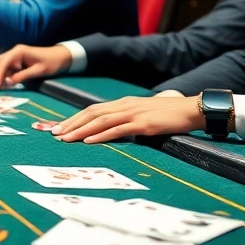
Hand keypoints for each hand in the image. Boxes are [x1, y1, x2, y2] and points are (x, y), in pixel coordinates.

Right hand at [0, 44, 72, 88]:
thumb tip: (7, 82)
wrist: (61, 56)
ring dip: (0, 74)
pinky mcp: (18, 58)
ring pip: (1, 63)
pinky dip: (5, 73)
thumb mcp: (38, 71)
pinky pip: (7, 65)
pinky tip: (9, 81)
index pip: (4, 62)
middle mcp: (15, 51)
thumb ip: (22, 76)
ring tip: (4, 86)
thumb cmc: (51, 63)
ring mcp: (16, 54)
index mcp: (19, 51)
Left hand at [51, 95, 203, 144]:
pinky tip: (89, 140)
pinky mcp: (143, 123)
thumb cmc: (168, 115)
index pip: (92, 109)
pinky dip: (101, 135)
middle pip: (91, 113)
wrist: (191, 109)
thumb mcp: (143, 114)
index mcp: (123, 103)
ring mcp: (133, 113)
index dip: (74, 117)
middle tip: (54, 133)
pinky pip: (118, 129)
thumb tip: (111, 130)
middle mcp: (124, 105)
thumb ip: (127, 120)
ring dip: (80, 130)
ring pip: (100, 120)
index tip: (58, 126)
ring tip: (65, 138)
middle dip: (71, 123)